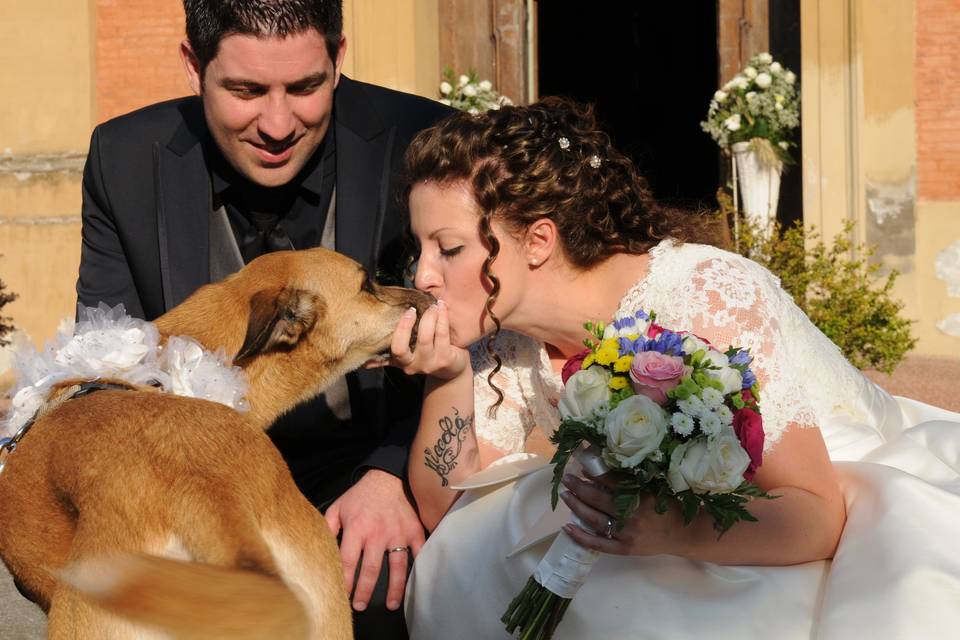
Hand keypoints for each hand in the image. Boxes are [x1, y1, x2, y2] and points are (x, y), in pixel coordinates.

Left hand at [324, 469, 425, 610]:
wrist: (388, 477)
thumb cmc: (361, 495)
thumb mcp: (338, 507)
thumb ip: (327, 528)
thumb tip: (319, 549)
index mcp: (357, 528)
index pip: (349, 562)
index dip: (345, 582)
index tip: (342, 596)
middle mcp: (378, 533)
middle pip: (372, 570)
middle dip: (365, 591)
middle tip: (360, 606)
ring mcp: (398, 533)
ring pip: (397, 567)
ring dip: (395, 589)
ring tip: (391, 604)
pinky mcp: (414, 530)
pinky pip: (418, 553)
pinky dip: (418, 568)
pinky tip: (415, 583)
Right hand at [390, 300, 468, 380]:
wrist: (453, 368)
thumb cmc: (430, 351)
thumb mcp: (412, 348)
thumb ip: (400, 339)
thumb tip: (390, 319)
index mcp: (400, 361)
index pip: (391, 349)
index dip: (395, 331)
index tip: (405, 312)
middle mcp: (411, 366)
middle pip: (400, 348)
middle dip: (405, 325)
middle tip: (412, 309)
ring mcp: (428, 365)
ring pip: (424, 338)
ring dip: (428, 317)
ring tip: (433, 305)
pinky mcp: (445, 360)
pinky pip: (442, 335)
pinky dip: (442, 318)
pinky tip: (442, 308)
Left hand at [558, 473, 685, 556]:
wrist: (683, 534)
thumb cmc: (666, 507)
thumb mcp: (652, 489)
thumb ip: (631, 482)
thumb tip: (600, 469)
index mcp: (641, 497)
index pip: (611, 482)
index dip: (594, 473)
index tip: (581, 464)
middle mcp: (632, 515)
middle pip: (598, 500)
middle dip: (579, 487)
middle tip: (566, 478)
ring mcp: (627, 534)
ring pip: (595, 520)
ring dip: (577, 506)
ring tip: (565, 495)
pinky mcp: (625, 549)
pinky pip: (598, 544)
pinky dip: (581, 537)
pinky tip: (567, 528)